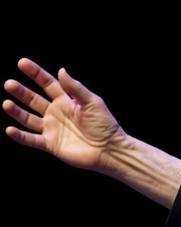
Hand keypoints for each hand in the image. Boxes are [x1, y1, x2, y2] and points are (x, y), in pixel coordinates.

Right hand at [4, 58, 126, 172]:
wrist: (110, 150)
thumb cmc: (105, 125)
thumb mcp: (92, 102)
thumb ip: (76, 88)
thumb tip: (61, 70)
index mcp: (66, 100)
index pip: (47, 84)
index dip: (35, 73)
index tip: (22, 63)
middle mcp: (56, 113)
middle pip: (33, 100)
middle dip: (21, 92)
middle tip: (9, 84)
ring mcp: (52, 129)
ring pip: (28, 119)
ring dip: (16, 112)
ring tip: (6, 104)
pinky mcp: (51, 144)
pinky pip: (31, 139)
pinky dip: (20, 136)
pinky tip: (10, 129)